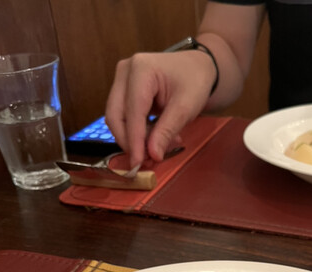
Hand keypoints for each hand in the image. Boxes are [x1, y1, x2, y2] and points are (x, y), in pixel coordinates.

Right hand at [105, 51, 215, 167]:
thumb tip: (152, 155)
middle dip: (130, 142)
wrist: (196, 68)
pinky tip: (157, 139)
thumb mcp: (185, 108)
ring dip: (135, 139)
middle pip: (116, 115)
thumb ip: (167, 131)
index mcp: (141, 69)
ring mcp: (121, 80)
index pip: (132, 111)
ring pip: (117, 119)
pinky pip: (124, 118)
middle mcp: (125, 72)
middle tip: (148, 160)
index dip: (134, 140)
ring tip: (160, 147)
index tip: (138, 163)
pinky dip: (138, 133)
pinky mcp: (123, 91)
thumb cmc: (194, 82)